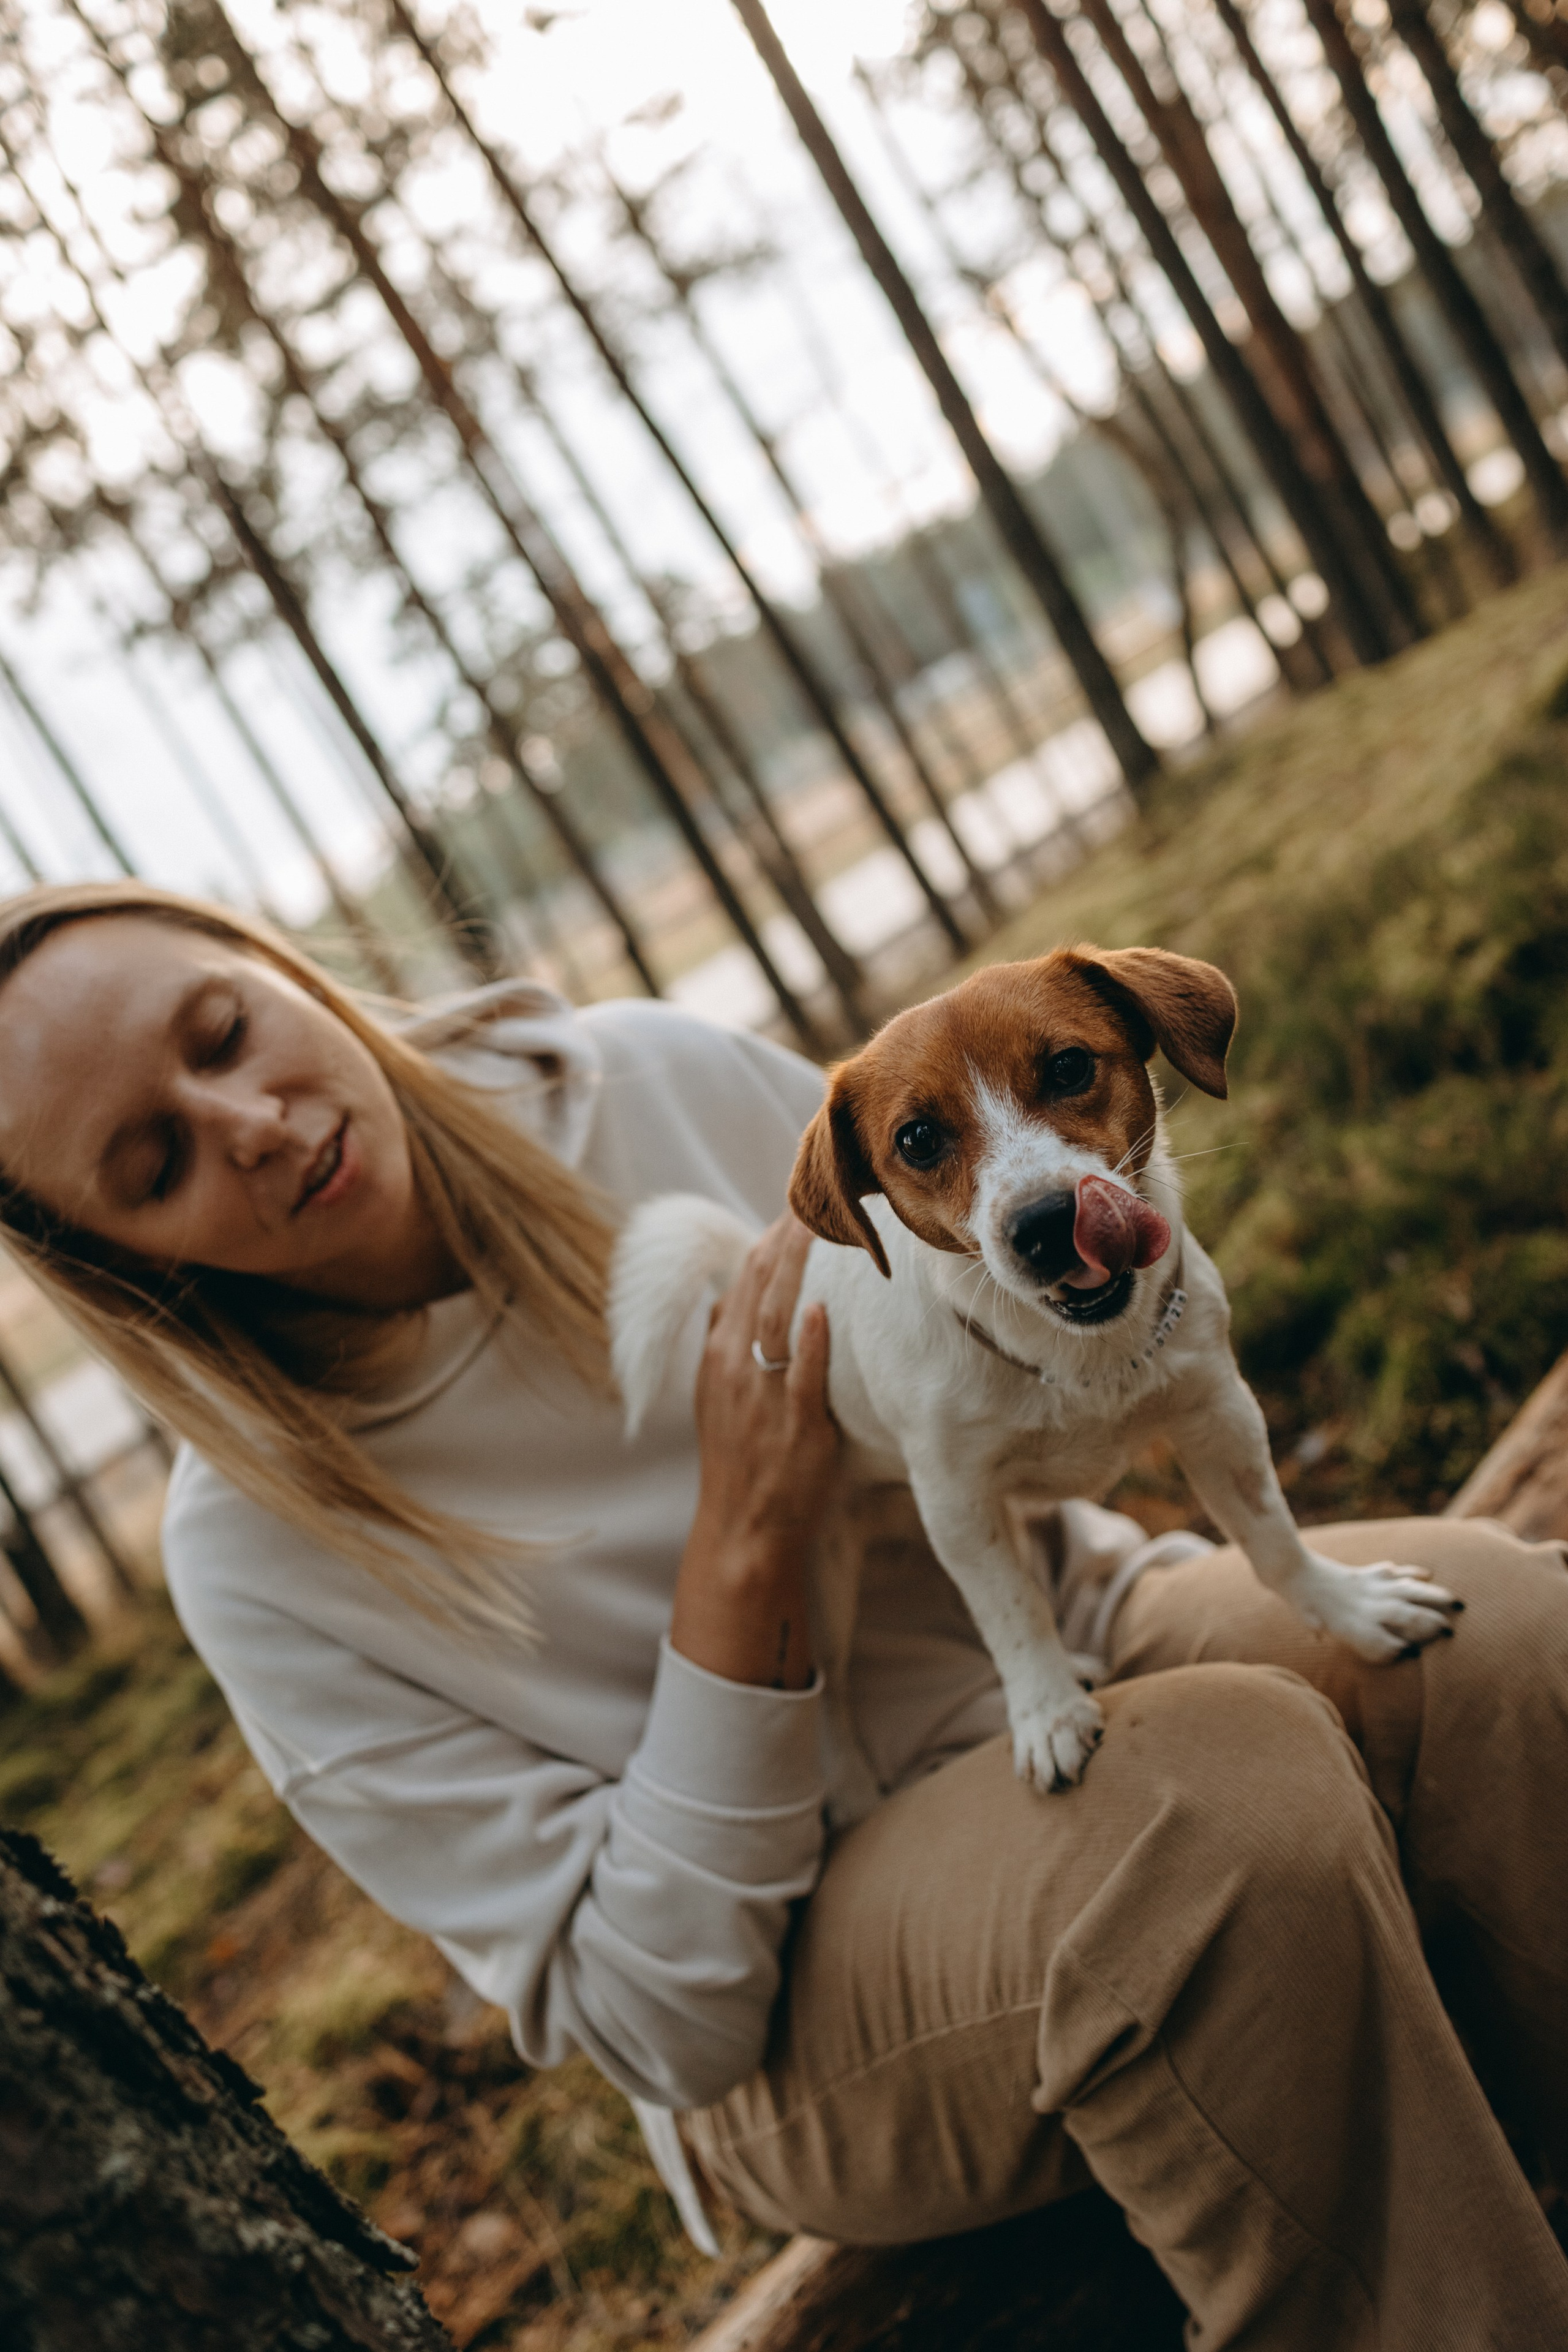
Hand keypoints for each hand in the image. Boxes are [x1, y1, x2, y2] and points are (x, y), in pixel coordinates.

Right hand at [669, 1213, 836, 1689]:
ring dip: (800, 1270)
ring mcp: (763, 1396)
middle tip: (821, 1192)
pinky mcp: (794, 1426)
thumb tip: (734, 1294)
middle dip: (790, 1236)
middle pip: (760, 1286)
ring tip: (823, 1227)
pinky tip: (825, 1307)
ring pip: (777, 1318)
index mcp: (719, 1355)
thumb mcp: (719, 1395)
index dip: (774, 1236)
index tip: (802, 1201)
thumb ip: (726, 1343)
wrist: (742, 1529)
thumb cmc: (742, 1458)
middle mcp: (734, 1368)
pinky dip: (811, 1340)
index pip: (745, 1278)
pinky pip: (801, 1375)